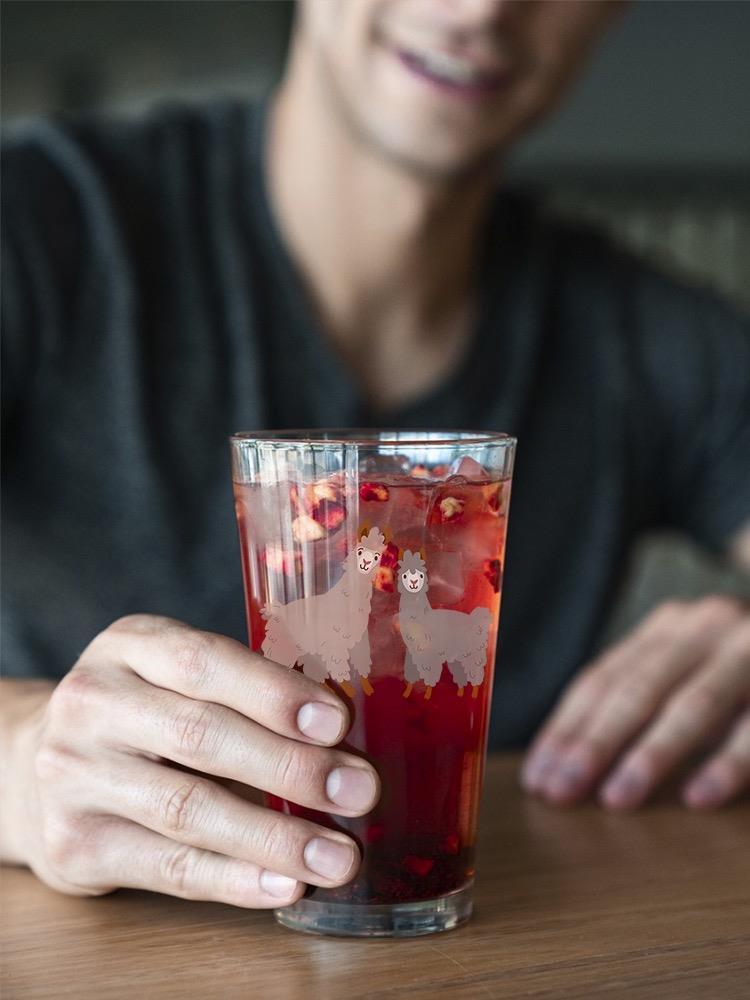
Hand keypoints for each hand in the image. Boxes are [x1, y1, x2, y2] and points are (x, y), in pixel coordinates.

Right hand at [9, 615, 378, 905]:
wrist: (37, 770)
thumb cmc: (142, 713)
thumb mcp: (173, 674)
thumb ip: (241, 688)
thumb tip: (341, 732)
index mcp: (131, 646)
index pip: (204, 661)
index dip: (273, 692)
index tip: (338, 722)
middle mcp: (94, 702)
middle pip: (200, 735)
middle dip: (290, 767)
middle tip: (358, 790)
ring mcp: (76, 774)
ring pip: (187, 808)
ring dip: (274, 837)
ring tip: (338, 856)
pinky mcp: (75, 843)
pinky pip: (167, 867)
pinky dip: (234, 878)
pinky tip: (286, 884)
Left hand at [521, 596, 749, 809]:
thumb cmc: (737, 668)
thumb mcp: (686, 667)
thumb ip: (640, 696)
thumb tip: (565, 759)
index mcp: (669, 627)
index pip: (603, 677)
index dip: (566, 728)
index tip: (539, 777)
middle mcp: (705, 626)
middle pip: (637, 688)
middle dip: (594, 744)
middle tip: (562, 793)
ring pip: (693, 702)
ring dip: (652, 754)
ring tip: (618, 799)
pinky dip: (728, 763)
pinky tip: (699, 798)